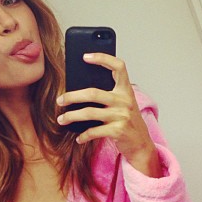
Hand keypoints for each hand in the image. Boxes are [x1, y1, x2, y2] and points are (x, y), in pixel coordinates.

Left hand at [56, 53, 161, 176]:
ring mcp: (122, 116)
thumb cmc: (128, 122)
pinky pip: (94, 131)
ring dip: (72, 116)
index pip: (118, 67)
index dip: (103, 58)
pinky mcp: (118, 131)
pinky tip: (78, 138)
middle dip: (72, 96)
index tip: (85, 57)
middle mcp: (125, 101)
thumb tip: (80, 91)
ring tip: (62, 119)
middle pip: (93, 93)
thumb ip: (109, 96)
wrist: (142, 144)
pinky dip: (84, 135)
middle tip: (60, 100)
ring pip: (90, 112)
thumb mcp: (123, 105)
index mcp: (126, 90)